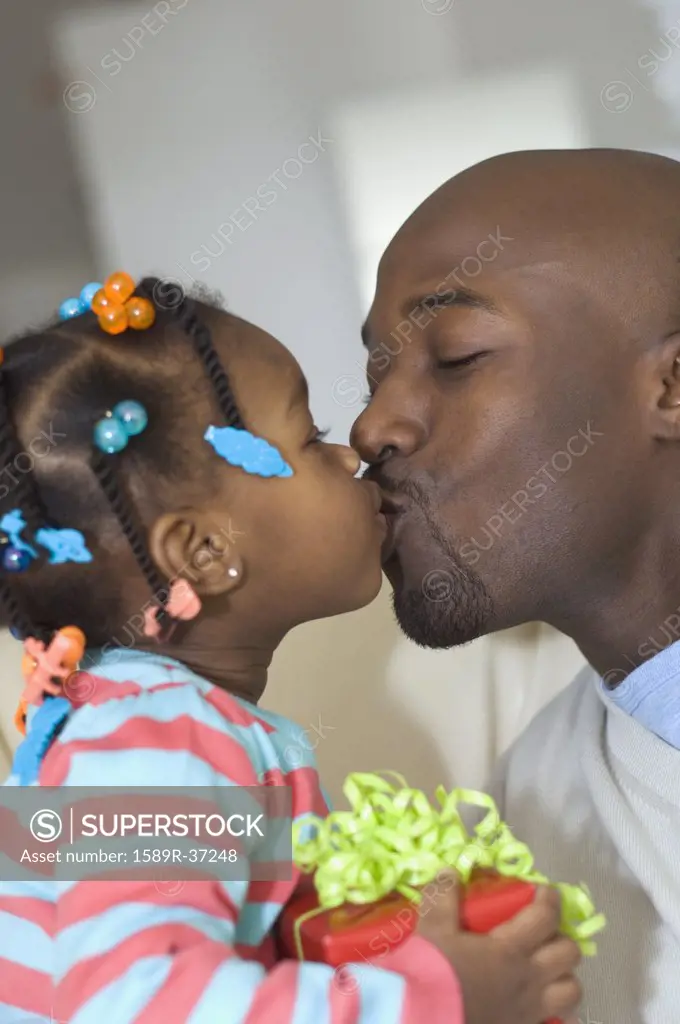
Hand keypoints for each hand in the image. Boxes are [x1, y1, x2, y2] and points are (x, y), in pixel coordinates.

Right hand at [416, 874, 581, 1023]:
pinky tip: (535, 1002)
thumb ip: (444, 897)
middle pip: (569, 954)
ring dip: (563, 975)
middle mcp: (528, 979)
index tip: (543, 890)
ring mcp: (529, 1010)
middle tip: (542, 931)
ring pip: (571, 991)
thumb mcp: (433, 928)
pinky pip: (554, 1020)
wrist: (424, 1018)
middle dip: (560, 936)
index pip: (546, 917)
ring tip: (545, 968)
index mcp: (510, 949)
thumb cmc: (432, 973)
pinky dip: (554, 1010)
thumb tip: (450, 872)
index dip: (550, 899)